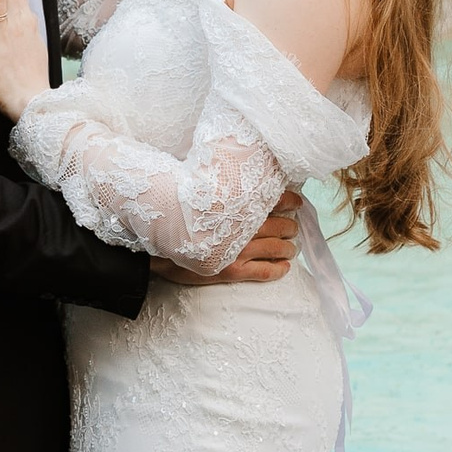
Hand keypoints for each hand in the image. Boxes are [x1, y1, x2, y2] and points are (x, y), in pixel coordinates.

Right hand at [152, 191, 301, 286]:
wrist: (155, 249)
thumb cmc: (175, 220)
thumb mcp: (197, 197)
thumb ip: (219, 191)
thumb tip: (238, 180)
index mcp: (233, 207)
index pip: (271, 198)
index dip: (288, 200)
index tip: (296, 201)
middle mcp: (239, 228)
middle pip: (278, 225)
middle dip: (290, 226)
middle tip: (294, 226)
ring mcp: (237, 251)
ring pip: (275, 248)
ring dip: (288, 247)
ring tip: (291, 247)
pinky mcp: (231, 271)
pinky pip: (264, 271)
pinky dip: (278, 269)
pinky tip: (284, 267)